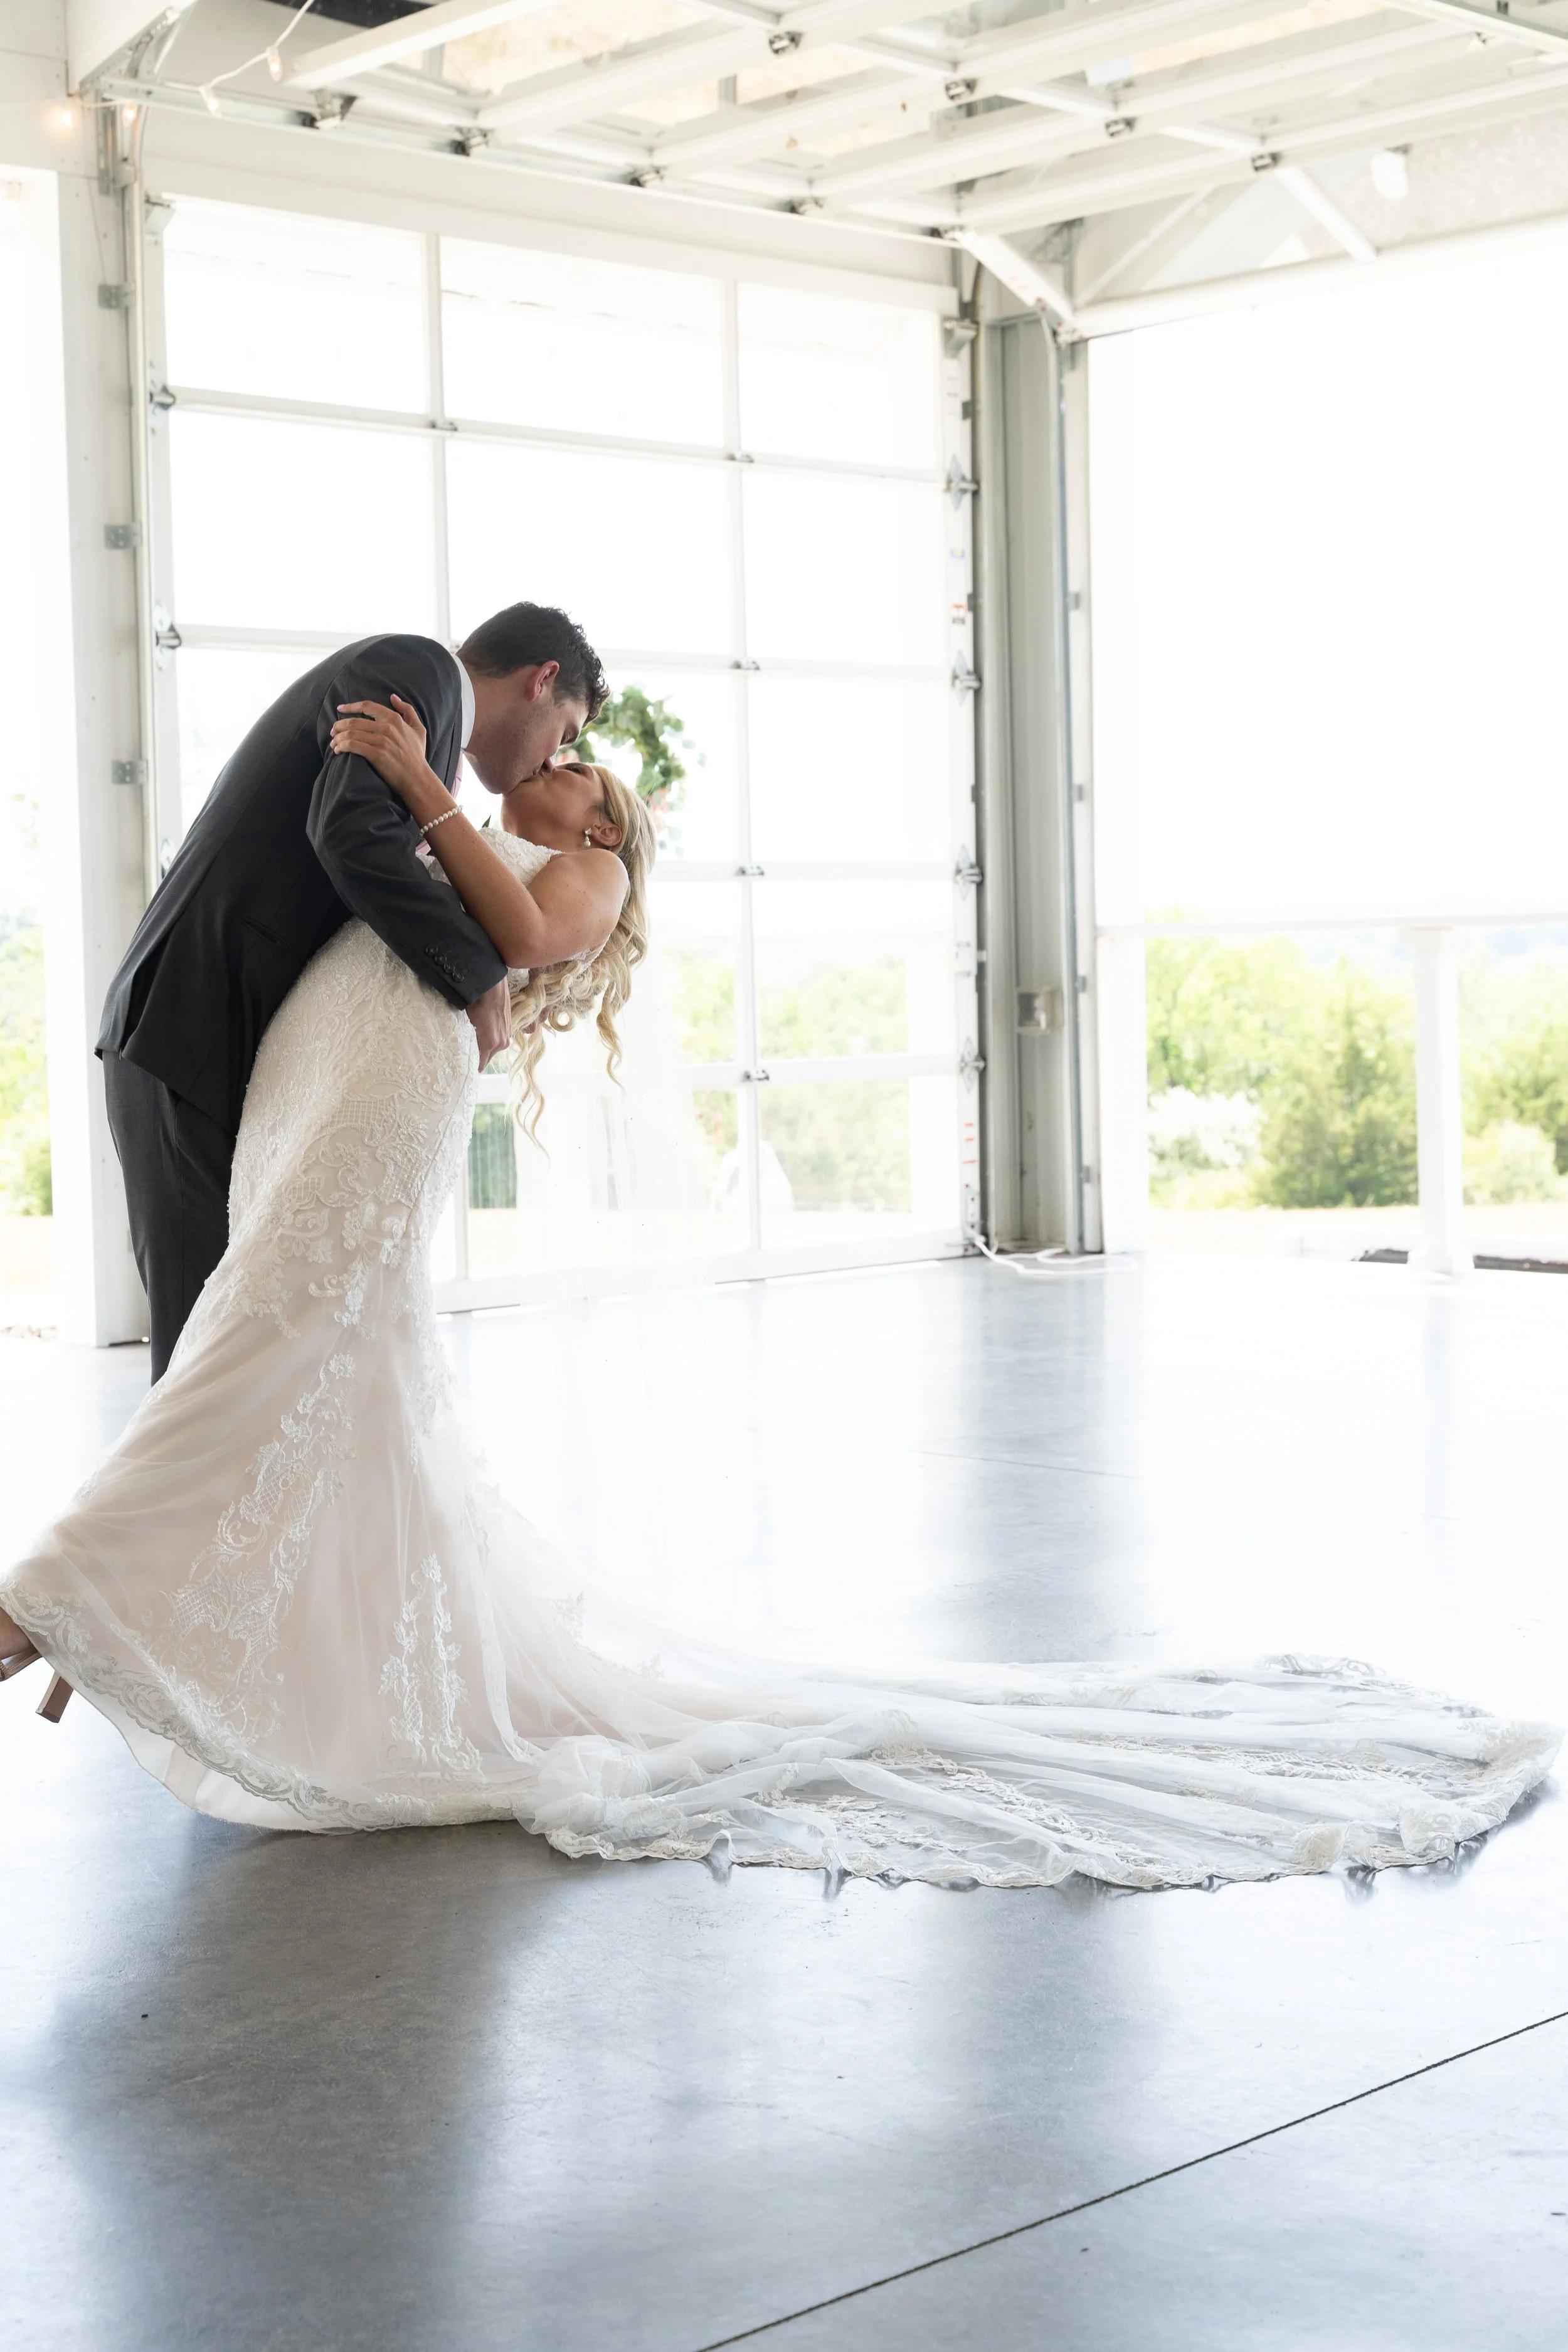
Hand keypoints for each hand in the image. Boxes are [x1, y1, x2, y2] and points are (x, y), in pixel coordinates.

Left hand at [330, 694, 438, 811]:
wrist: (418, 779)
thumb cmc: (417, 756)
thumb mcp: (419, 729)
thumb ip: (407, 710)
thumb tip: (393, 697)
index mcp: (394, 719)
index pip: (367, 706)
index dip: (350, 706)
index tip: (339, 709)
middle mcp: (387, 728)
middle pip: (354, 721)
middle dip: (339, 726)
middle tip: (333, 732)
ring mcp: (382, 741)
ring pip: (351, 733)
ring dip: (338, 738)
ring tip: (333, 743)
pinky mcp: (377, 755)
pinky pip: (352, 746)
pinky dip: (342, 747)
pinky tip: (338, 750)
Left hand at [465, 977, 510, 1070]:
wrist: (492, 987)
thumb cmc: (475, 1003)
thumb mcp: (467, 1023)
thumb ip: (469, 1040)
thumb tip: (465, 1049)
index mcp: (489, 1044)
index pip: (480, 1064)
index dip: (472, 1065)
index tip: (465, 1066)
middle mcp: (501, 1043)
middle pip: (487, 1057)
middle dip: (479, 1056)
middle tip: (468, 1052)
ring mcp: (507, 1036)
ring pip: (494, 1048)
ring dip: (486, 1046)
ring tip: (476, 1038)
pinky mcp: (510, 1028)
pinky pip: (499, 1038)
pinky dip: (493, 1037)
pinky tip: (486, 1029)